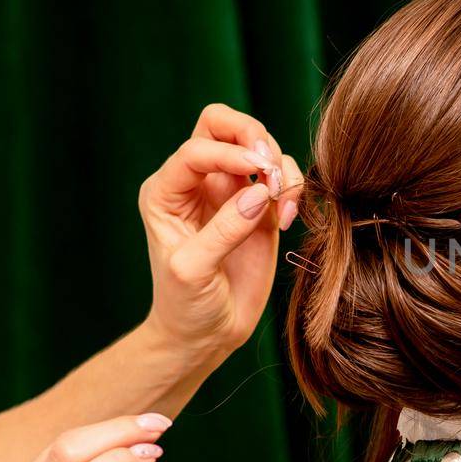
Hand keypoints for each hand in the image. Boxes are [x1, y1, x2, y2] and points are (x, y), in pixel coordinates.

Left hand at [137, 103, 303, 359]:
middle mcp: (197, 184)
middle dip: (252, 135)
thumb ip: (223, 230)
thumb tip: (260, 193)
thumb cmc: (185, 305)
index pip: (197, 149)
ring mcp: (231, 192)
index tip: (258, 171)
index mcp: (167, 191)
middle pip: (222, 125)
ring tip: (282, 205)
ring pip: (259, 145)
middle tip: (270, 165)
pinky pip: (283, 176)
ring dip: (278, 165)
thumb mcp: (192, 271)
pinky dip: (293, 188)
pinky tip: (286, 221)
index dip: (229, 152)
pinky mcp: (261, 208)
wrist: (206, 335)